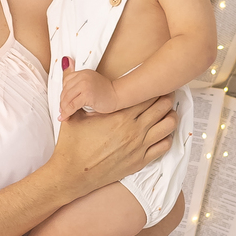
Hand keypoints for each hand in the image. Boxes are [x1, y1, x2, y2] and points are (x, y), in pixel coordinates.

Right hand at [50, 93, 175, 201]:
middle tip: (165, 92)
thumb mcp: (72, 114)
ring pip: (169, 125)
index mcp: (120, 115)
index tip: (155, 82)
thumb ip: (72, 86)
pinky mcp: (140, 162)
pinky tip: (159, 133)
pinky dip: (166, 136)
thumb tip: (65, 59)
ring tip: (165, 112)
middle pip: (162, 106)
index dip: (154, 86)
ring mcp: (139, 147)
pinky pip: (164, 146)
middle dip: (166, 97)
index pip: (147, 94)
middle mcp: (134, 130)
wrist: (71, 176)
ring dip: (170, 116)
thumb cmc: (70, 145)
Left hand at [59, 62, 119, 118]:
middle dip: (62, 103)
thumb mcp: (90, 83)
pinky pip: (72, 105)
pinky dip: (67, 113)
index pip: (66, 82)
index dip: (63, 94)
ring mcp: (84, 85)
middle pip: (65, 91)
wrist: (118, 94)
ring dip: (63, 109)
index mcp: (83, 73)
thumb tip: (65, 79)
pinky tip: (65, 117)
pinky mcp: (87, 95)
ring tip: (63, 115)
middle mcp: (82, 77)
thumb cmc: (106, 92)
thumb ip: (79, 84)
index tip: (63, 102)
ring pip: (67, 99)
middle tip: (62, 111)